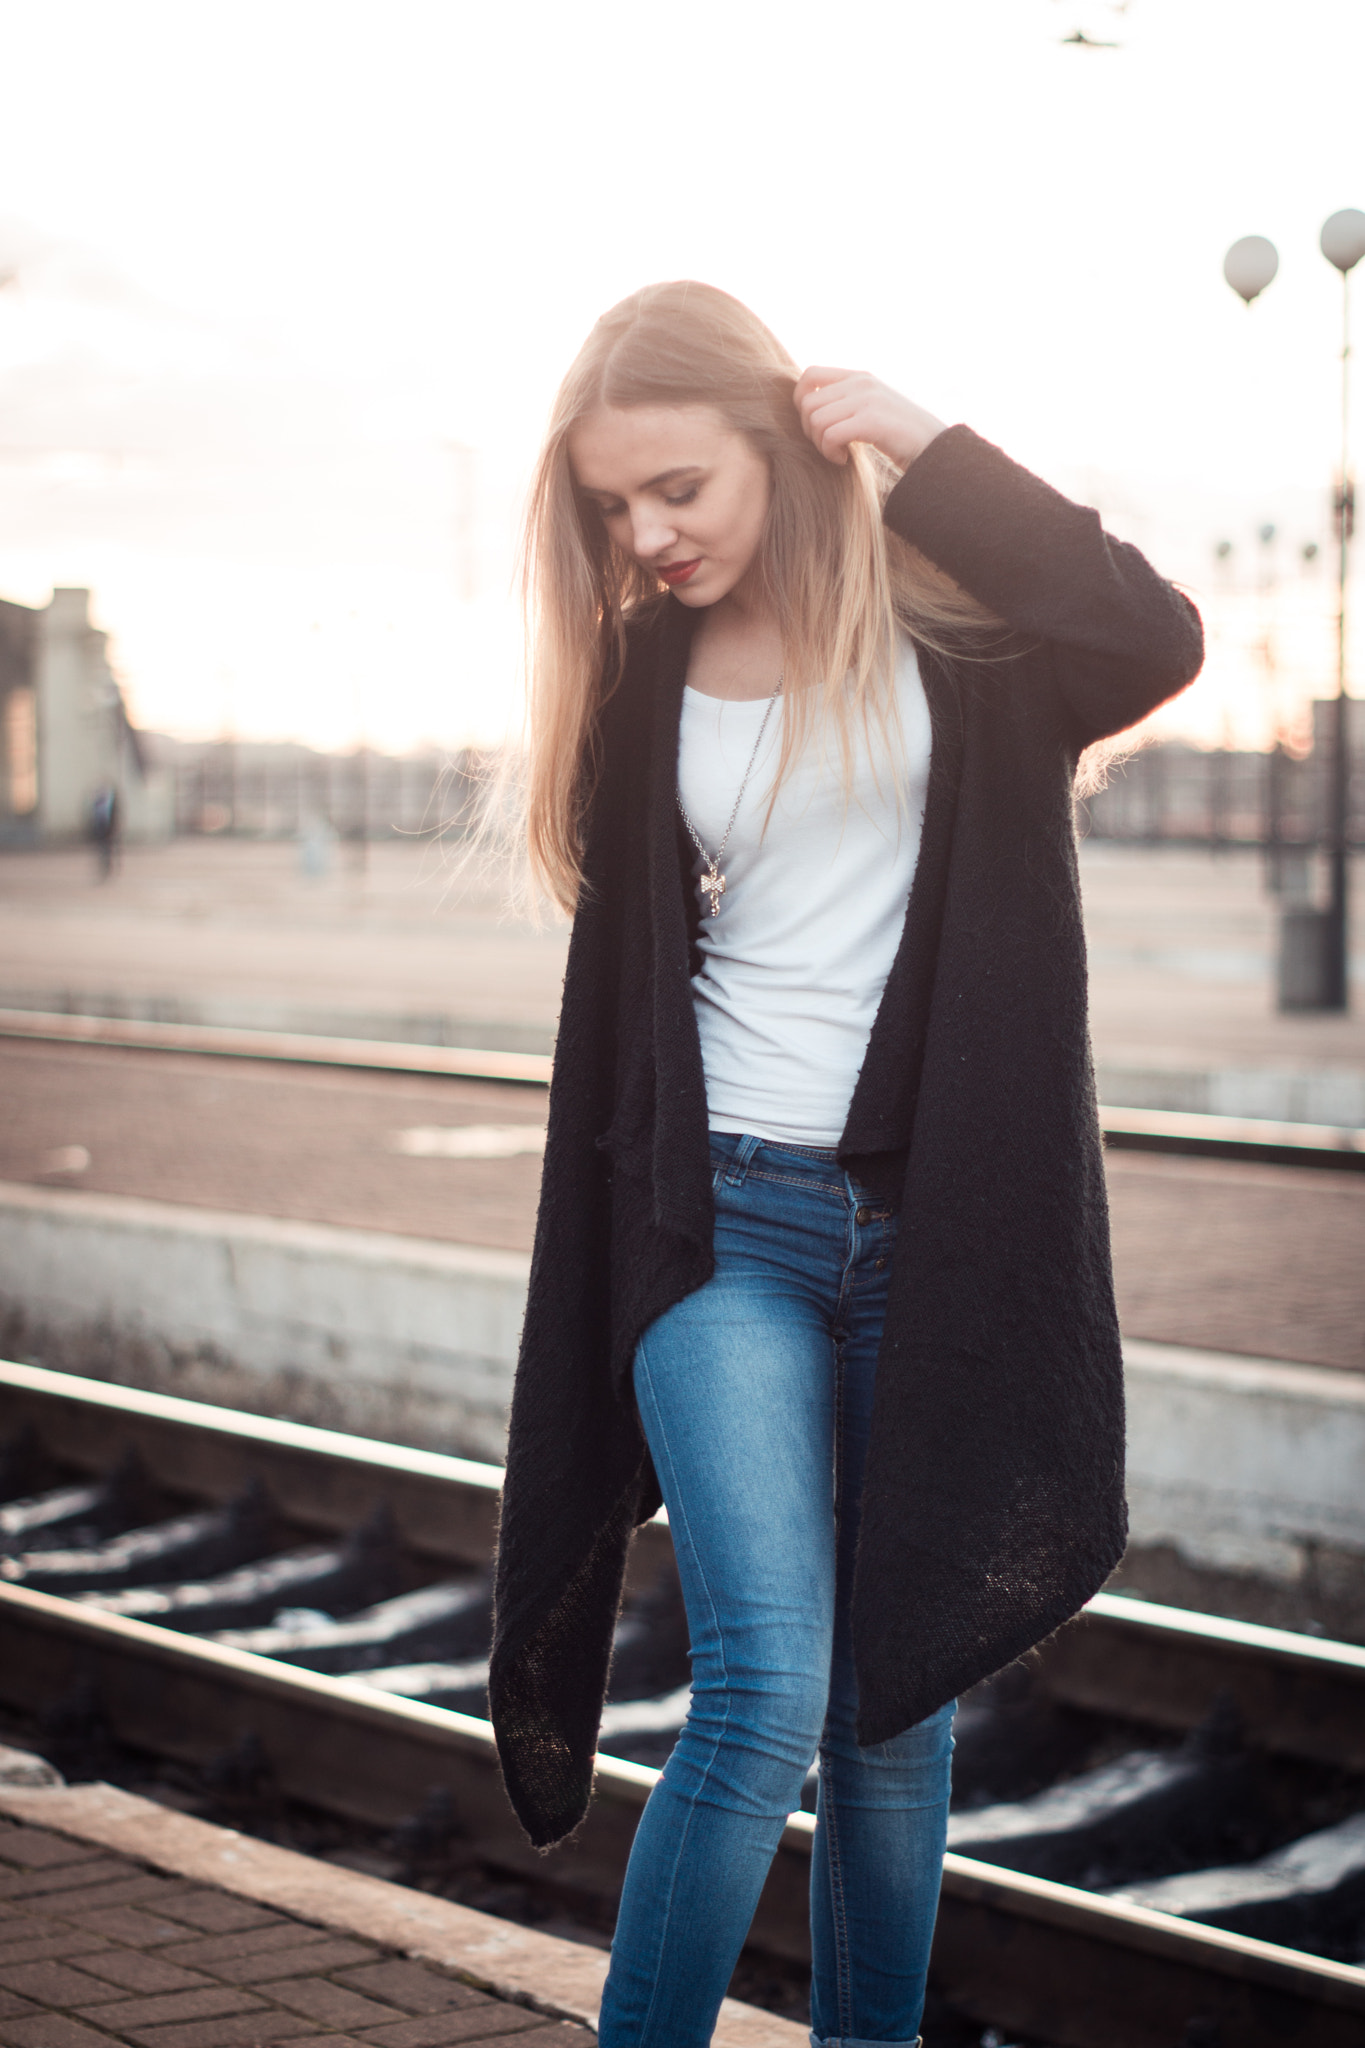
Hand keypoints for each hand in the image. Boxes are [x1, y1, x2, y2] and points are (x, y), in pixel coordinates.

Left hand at [792, 366, 947, 471]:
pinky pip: (829, 435)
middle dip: (809, 431)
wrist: (935, 451)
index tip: (817, 426)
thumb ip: (847, 402)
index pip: (810, 375)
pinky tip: (844, 460)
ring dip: (820, 444)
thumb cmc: (901, 439)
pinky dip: (830, 453)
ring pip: (815, 420)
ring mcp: (867, 399)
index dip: (802, 403)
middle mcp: (861, 383)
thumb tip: (808, 407)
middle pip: (807, 403)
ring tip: (839, 453)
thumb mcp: (873, 410)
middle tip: (828, 446)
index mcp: (860, 377)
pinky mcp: (871, 421)